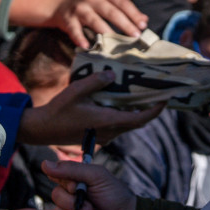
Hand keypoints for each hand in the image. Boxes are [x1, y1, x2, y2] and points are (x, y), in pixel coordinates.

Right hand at [19, 70, 163, 144]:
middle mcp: (110, 131)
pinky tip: (121, 100)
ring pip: (129, 124)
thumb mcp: (76, 91)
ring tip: (141, 93)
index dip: (156, 110)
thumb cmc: (59, 110)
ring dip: (137, 111)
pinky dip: (125, 114)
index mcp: (107, 121)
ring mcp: (105, 135)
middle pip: (138, 122)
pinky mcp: (99, 135)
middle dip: (150, 109)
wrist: (43, 130)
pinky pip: (119, 125)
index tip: (166, 98)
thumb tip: (113, 74)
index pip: (140, 119)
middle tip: (156, 92)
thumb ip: (95, 82)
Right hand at [42, 160, 136, 209]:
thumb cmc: (114, 193)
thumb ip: (72, 169)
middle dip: (72, 197)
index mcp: (74, 178)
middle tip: (89, 200)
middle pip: (56, 193)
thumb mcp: (96, 175)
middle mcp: (69, 193)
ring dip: (75, 209)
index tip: (76, 184)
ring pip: (58, 207)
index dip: (64, 179)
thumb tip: (44, 163)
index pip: (55, 173)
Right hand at [44, 0, 147, 48]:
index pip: (122, 2)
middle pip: (111, 12)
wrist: (59, 3)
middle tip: (135, 36)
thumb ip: (123, 8)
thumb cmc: (90, 4)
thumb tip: (144, 20)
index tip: (143, 25)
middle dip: (125, 24)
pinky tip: (87, 46)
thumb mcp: (106, 0)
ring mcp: (79, 8)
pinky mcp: (68, 19)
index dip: (133, 13)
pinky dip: (80, 38)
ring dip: (106, 32)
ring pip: (94, 20)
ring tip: (115, 43)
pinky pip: (75, 30)